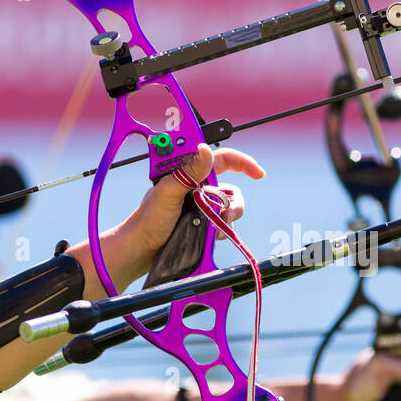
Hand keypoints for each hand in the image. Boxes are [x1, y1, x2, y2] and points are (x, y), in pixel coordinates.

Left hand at [114, 147, 263, 282]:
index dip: (242, 162)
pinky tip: (210, 236)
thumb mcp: (168, 193)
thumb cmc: (148, 219)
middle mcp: (198, 187)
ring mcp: (202, 206)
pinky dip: (222, 230)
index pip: (221, 158)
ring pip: (230, 207)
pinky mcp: (204, 223)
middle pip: (230, 187)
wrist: (142, 250)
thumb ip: (187, 172)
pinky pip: (224, 224)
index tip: (258, 173)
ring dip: (227, 219)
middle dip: (233, 203)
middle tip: (227, 216)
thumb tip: (205, 150)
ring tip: (214, 230)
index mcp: (188, 172)